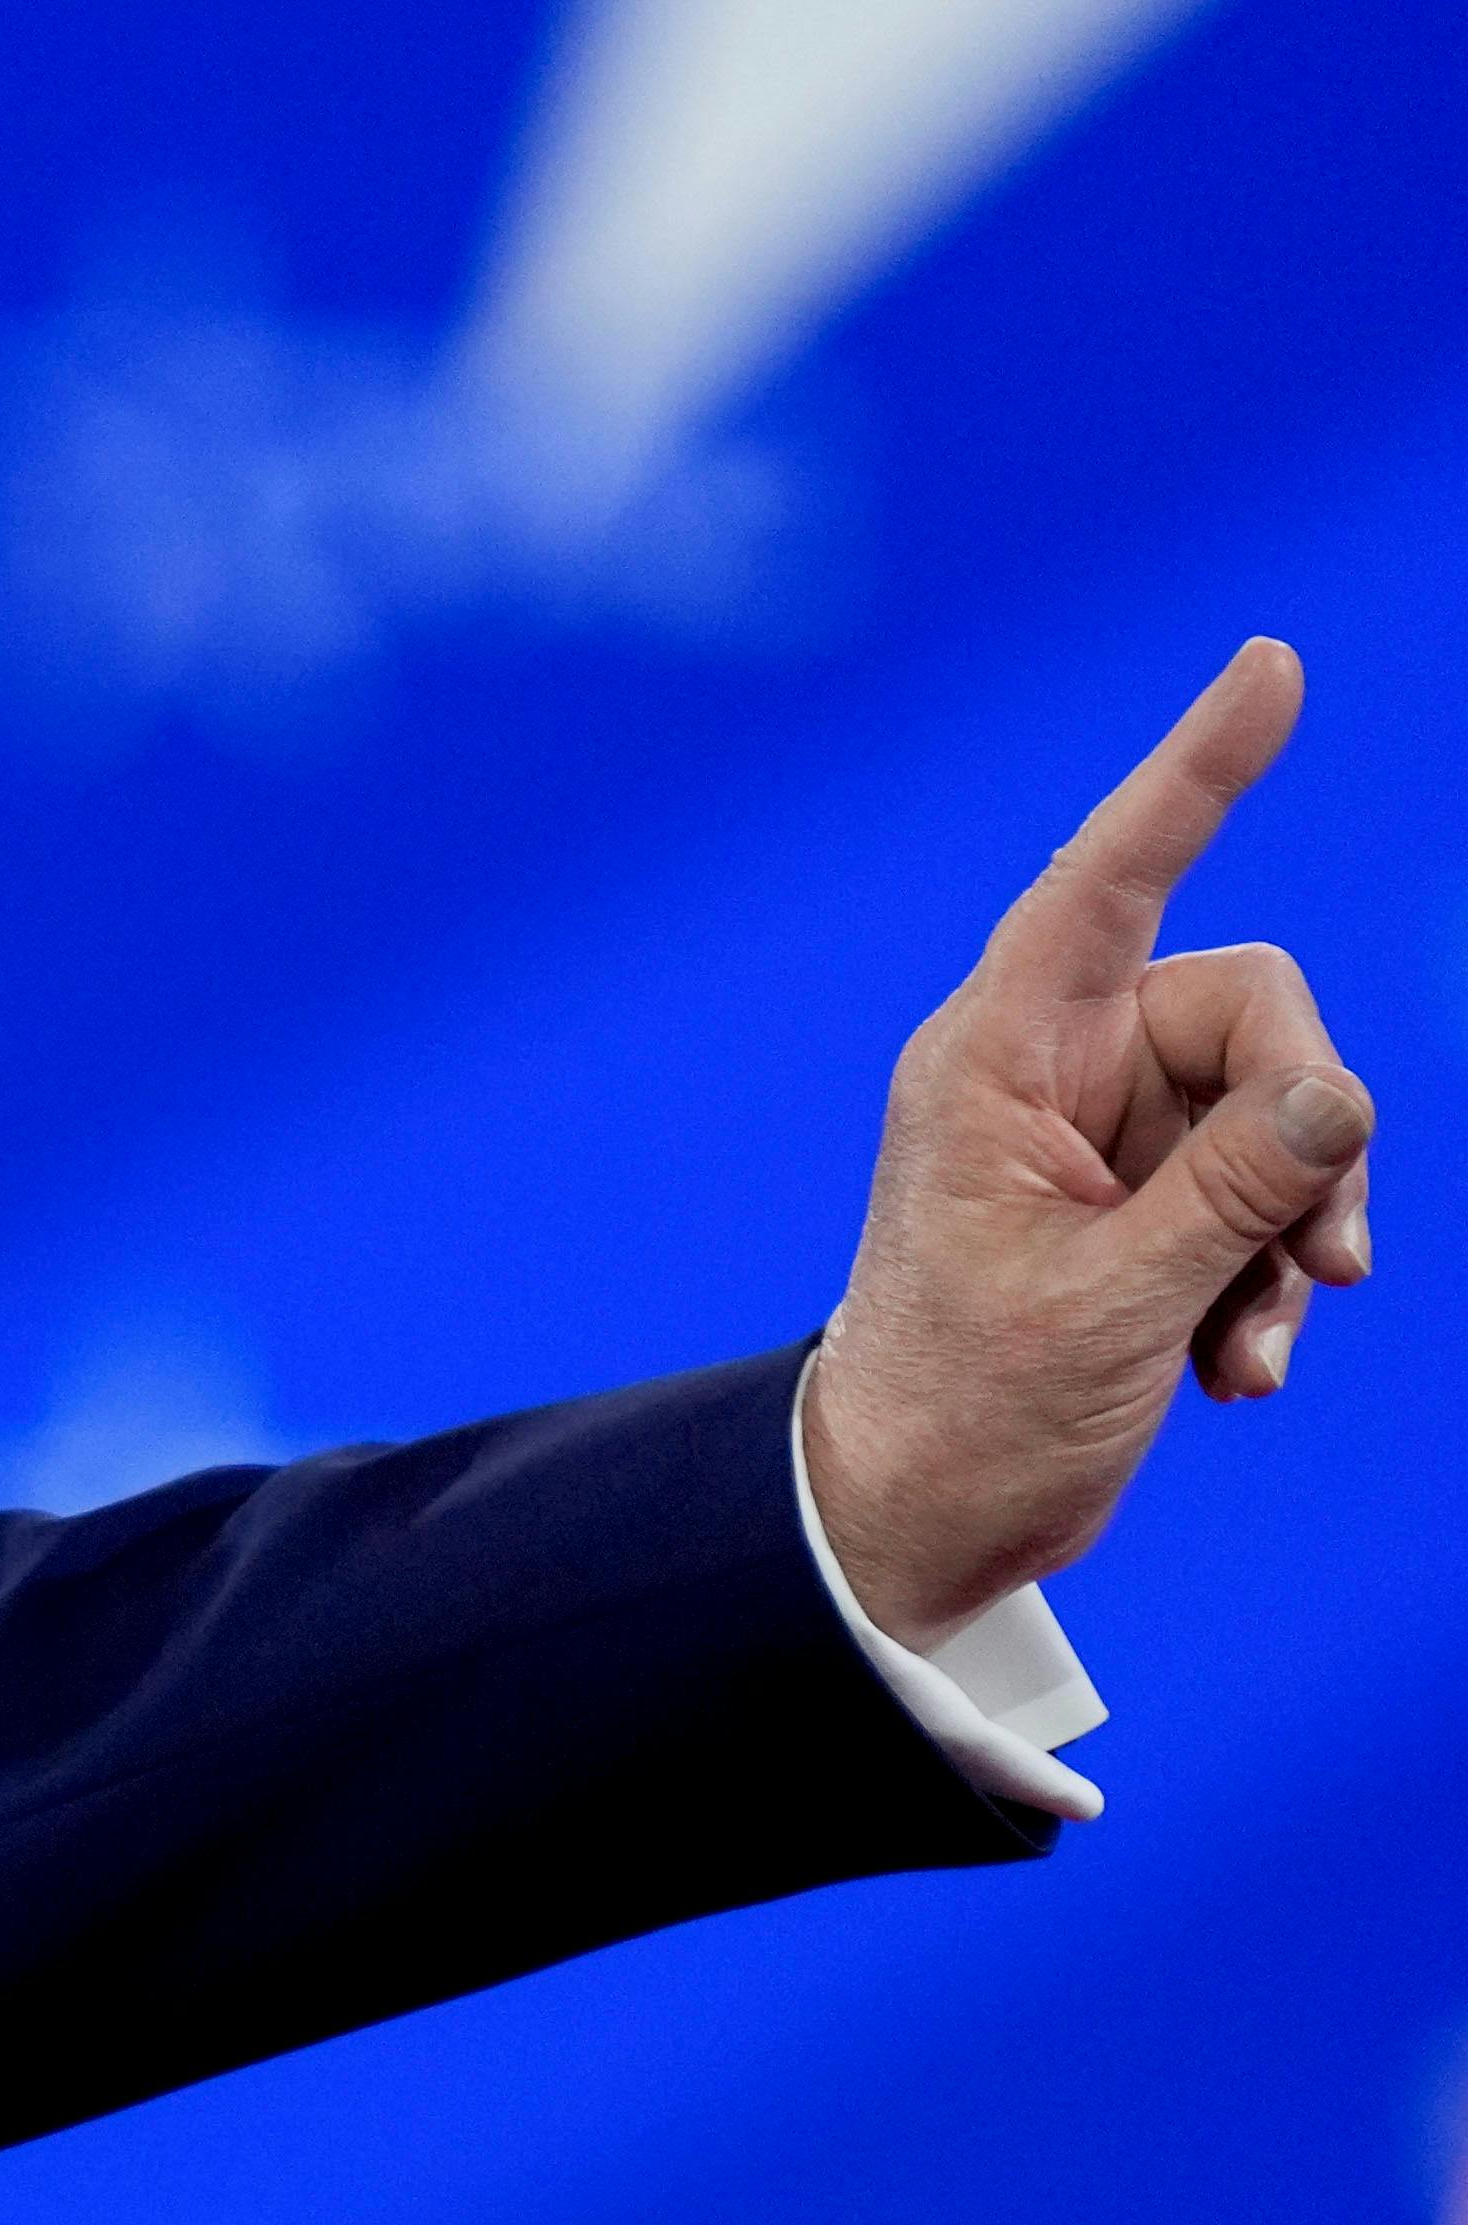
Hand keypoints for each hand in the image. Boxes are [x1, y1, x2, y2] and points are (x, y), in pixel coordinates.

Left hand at [804, 637, 1374, 1651]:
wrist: (918, 1520)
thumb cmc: (967, 1412)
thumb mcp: (1109, 1306)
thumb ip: (1230, 1196)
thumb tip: (1339, 1101)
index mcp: (995, 1063)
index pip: (1105, 882)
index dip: (1191, 775)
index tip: (1269, 669)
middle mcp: (1050, 1077)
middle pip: (1254, 1015)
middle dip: (1313, 1131)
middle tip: (1319, 1260)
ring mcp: (1104, 1141)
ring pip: (1281, 1115)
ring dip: (1297, 1234)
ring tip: (1258, 1347)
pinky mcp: (1148, 1209)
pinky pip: (1265, 1193)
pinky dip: (1272, 1281)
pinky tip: (1243, 1373)